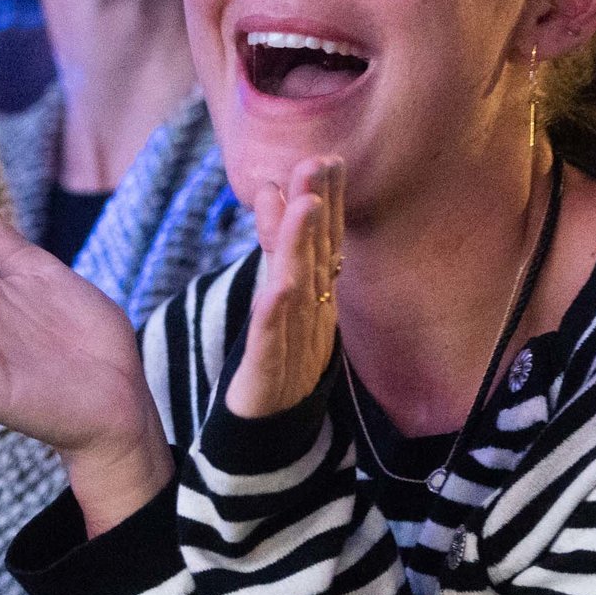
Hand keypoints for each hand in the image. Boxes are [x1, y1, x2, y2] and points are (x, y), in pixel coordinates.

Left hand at [225, 158, 343, 419]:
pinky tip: (276, 287)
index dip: (328, 203)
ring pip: (298, 291)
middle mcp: (311, 316)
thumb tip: (272, 190)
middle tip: (316, 164)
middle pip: (315, 258)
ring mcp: (293, 344)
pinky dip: (274, 313)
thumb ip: (277, 249)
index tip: (328, 160)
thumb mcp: (279, 300)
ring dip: (301, 249)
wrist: (268, 434)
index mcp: (315, 299)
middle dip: (317, 210)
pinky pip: (272, 340)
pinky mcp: (267, 375)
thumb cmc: (276, 361)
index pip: (323, 244)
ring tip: (304, 208)